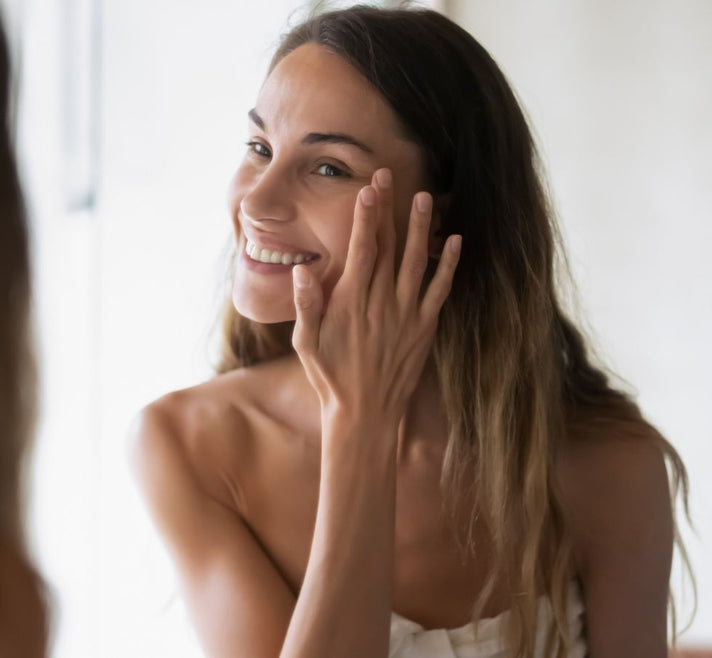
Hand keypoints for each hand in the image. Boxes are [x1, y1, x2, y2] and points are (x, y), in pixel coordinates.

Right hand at [290, 168, 461, 433]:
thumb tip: (302, 271)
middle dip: (389, 209)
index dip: (366, 217)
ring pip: (418, 261)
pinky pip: (440, 290)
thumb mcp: (306, 344)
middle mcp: (382, 303)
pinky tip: (454, 241)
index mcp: (352, 302)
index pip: (361, 250)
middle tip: (390, 176)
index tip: (368, 190)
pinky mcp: (425, 328)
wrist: (365, 413)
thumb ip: (306, 306)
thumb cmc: (330, 377)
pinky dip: (448, 265)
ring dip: (422, 228)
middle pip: (389, 247)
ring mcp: (407, 314)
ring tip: (425, 197)